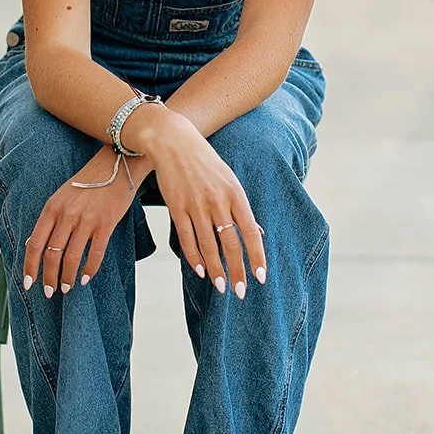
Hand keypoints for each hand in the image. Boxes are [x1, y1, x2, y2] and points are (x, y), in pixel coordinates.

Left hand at [22, 145, 144, 296]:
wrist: (117, 163)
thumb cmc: (89, 181)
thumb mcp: (63, 195)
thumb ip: (52, 218)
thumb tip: (39, 245)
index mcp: (52, 207)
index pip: (34, 243)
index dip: (30, 266)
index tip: (28, 283)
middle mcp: (66, 214)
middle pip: (51, 255)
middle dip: (48, 278)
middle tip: (49, 292)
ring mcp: (86, 219)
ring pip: (71, 258)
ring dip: (67, 278)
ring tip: (67, 287)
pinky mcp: (106, 223)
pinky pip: (95, 254)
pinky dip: (89, 270)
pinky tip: (86, 278)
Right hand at [136, 109, 266, 298]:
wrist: (174, 141)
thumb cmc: (206, 161)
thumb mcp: (230, 179)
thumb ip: (241, 208)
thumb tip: (258, 233)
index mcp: (235, 193)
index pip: (250, 232)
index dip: (256, 257)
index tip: (260, 278)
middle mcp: (218, 201)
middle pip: (231, 244)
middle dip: (237, 271)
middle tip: (240, 292)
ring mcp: (196, 205)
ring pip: (208, 246)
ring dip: (216, 270)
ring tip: (222, 287)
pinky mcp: (176, 207)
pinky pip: (187, 238)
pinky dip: (194, 257)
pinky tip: (200, 271)